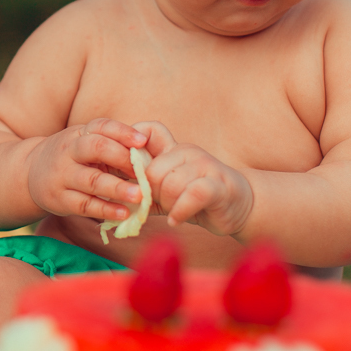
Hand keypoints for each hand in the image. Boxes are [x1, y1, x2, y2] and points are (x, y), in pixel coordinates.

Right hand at [27, 118, 148, 221]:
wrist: (28, 173)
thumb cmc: (70, 157)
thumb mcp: (83, 142)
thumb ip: (111, 144)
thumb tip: (149, 150)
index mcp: (80, 133)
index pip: (101, 126)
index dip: (122, 132)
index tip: (142, 141)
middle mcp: (69, 151)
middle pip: (95, 148)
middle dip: (122, 158)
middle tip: (144, 171)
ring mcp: (62, 175)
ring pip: (92, 180)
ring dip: (117, 188)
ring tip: (140, 195)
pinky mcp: (59, 199)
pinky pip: (85, 204)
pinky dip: (105, 209)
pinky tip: (123, 213)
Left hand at [134, 121, 253, 235]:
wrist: (239, 206)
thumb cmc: (196, 199)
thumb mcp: (167, 189)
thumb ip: (144, 186)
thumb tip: (111, 193)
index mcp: (173, 149)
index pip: (149, 130)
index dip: (132, 144)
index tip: (125, 169)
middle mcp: (188, 151)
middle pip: (152, 171)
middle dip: (152, 193)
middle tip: (162, 204)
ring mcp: (205, 166)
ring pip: (170, 185)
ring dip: (168, 205)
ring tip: (174, 212)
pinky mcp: (218, 185)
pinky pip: (191, 195)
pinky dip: (180, 212)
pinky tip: (176, 220)